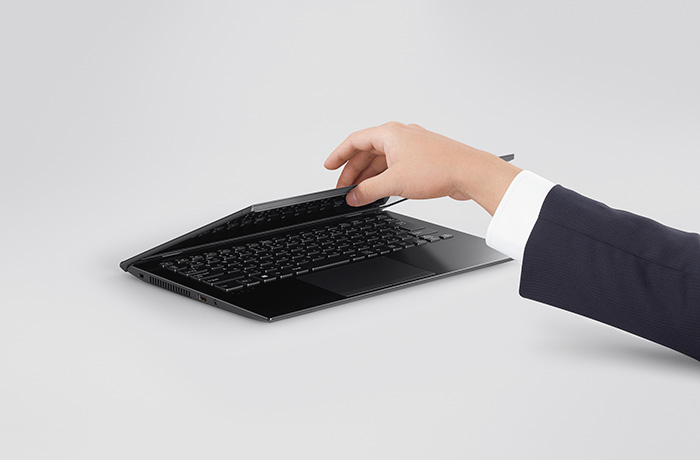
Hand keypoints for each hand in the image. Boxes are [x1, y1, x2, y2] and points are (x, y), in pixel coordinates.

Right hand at [323, 122, 521, 215]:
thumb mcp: (394, 182)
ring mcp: (412, 147)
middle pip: (367, 151)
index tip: (329, 167)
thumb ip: (368, 190)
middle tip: (344, 188)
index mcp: (390, 133)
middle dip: (353, 171)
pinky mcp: (422, 159)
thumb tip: (353, 196)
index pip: (354, 141)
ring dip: (369, 176)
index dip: (338, 155)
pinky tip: (381, 190)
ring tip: (360, 193)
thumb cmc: (439, 168)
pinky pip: (395, 166)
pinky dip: (384, 177)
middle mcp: (400, 136)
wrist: (470, 173)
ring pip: (382, 160)